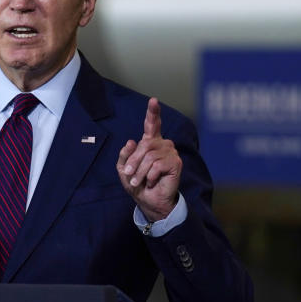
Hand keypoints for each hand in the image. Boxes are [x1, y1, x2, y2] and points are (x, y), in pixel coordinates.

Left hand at [117, 98, 181, 221]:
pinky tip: (152, 181)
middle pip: (145, 145)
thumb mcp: (124, 169)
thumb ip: (124, 155)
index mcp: (150, 143)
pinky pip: (158, 165)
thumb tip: (131, 142)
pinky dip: (150, 176)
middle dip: (134, 161)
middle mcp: (162, 144)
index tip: (153, 100)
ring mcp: (170, 153)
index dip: (153, 112)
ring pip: (150, 156)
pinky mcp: (176, 163)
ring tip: (139, 181)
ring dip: (140, 171)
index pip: (152, 124)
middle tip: (129, 174)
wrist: (149, 201)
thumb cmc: (138, 184)